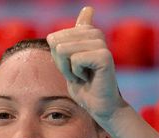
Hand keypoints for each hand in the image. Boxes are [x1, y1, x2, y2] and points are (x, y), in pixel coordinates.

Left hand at [47, 6, 125, 122]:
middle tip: (78, 73)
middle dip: (62, 64)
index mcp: (88, 32)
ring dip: (68, 70)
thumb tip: (89, 7)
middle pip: (56, 42)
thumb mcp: (70, 59)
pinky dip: (76, 74)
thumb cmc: (84, 85)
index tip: (73, 68)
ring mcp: (101, 44)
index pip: (54, 38)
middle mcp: (96, 34)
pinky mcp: (104, 56)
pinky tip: (89, 78)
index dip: (57, 58)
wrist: (99, 106)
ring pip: (63, 50)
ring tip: (83, 76)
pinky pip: (75, 60)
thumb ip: (71, 37)